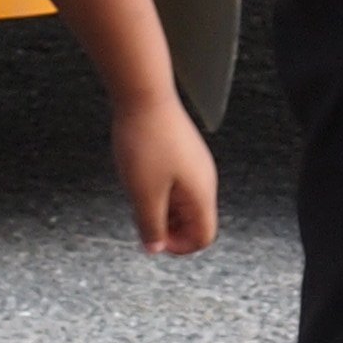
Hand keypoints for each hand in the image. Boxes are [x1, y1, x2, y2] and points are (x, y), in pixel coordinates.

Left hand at [110, 88, 218, 256]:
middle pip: (194, 220)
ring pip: (182, 201)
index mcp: (201, 193)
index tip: (154, 242)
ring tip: (138, 195)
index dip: (179, 247)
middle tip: (141, 219)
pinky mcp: (182, 151)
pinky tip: (140, 178)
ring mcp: (194, 163)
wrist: (144, 96)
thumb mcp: (143, 194)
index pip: (203, 237)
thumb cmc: (146, 140)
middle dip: (168, 227)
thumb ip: (151, 226)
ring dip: (161, 208)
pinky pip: (175, 182)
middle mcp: (204, 179)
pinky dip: (159, 190)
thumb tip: (155, 247)